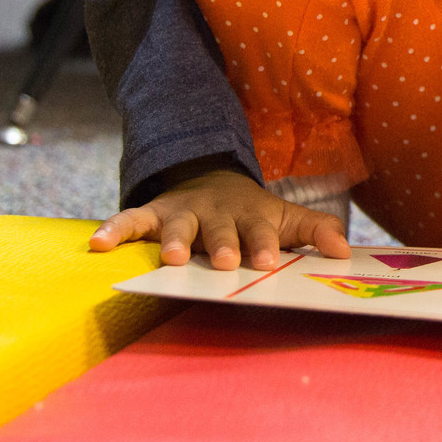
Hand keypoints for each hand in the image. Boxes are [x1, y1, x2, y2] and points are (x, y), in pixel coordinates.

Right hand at [89, 167, 350, 270]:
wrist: (213, 178)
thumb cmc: (254, 214)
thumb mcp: (287, 219)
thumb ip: (316, 232)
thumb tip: (344, 253)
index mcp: (252, 216)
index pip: (261, 232)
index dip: (264, 246)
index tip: (269, 263)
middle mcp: (217, 213)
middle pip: (220, 229)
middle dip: (223, 244)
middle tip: (226, 262)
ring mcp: (183, 212)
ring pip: (178, 225)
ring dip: (173, 240)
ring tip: (169, 259)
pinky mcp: (153, 213)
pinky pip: (131, 219)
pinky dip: (114, 230)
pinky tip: (97, 244)